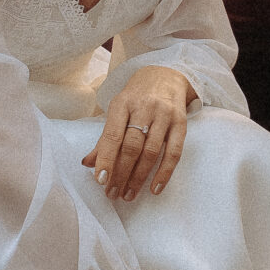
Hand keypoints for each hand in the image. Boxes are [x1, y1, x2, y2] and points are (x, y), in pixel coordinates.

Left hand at [84, 66, 194, 200]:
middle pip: (132, 146)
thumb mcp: (118, 110)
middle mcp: (144, 108)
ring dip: (139, 178)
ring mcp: (164, 115)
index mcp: (123, 103)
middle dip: (121, 174)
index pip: (112, 135)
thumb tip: (88, 163)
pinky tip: (155, 188)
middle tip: (113, 193)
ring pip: (151, 152)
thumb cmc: (137, 96)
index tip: (100, 180)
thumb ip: (105, 137)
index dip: (106, 159)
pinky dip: (164, 173)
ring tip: (129, 194)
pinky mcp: (180, 123)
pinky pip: (174, 153)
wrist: (167, 74)